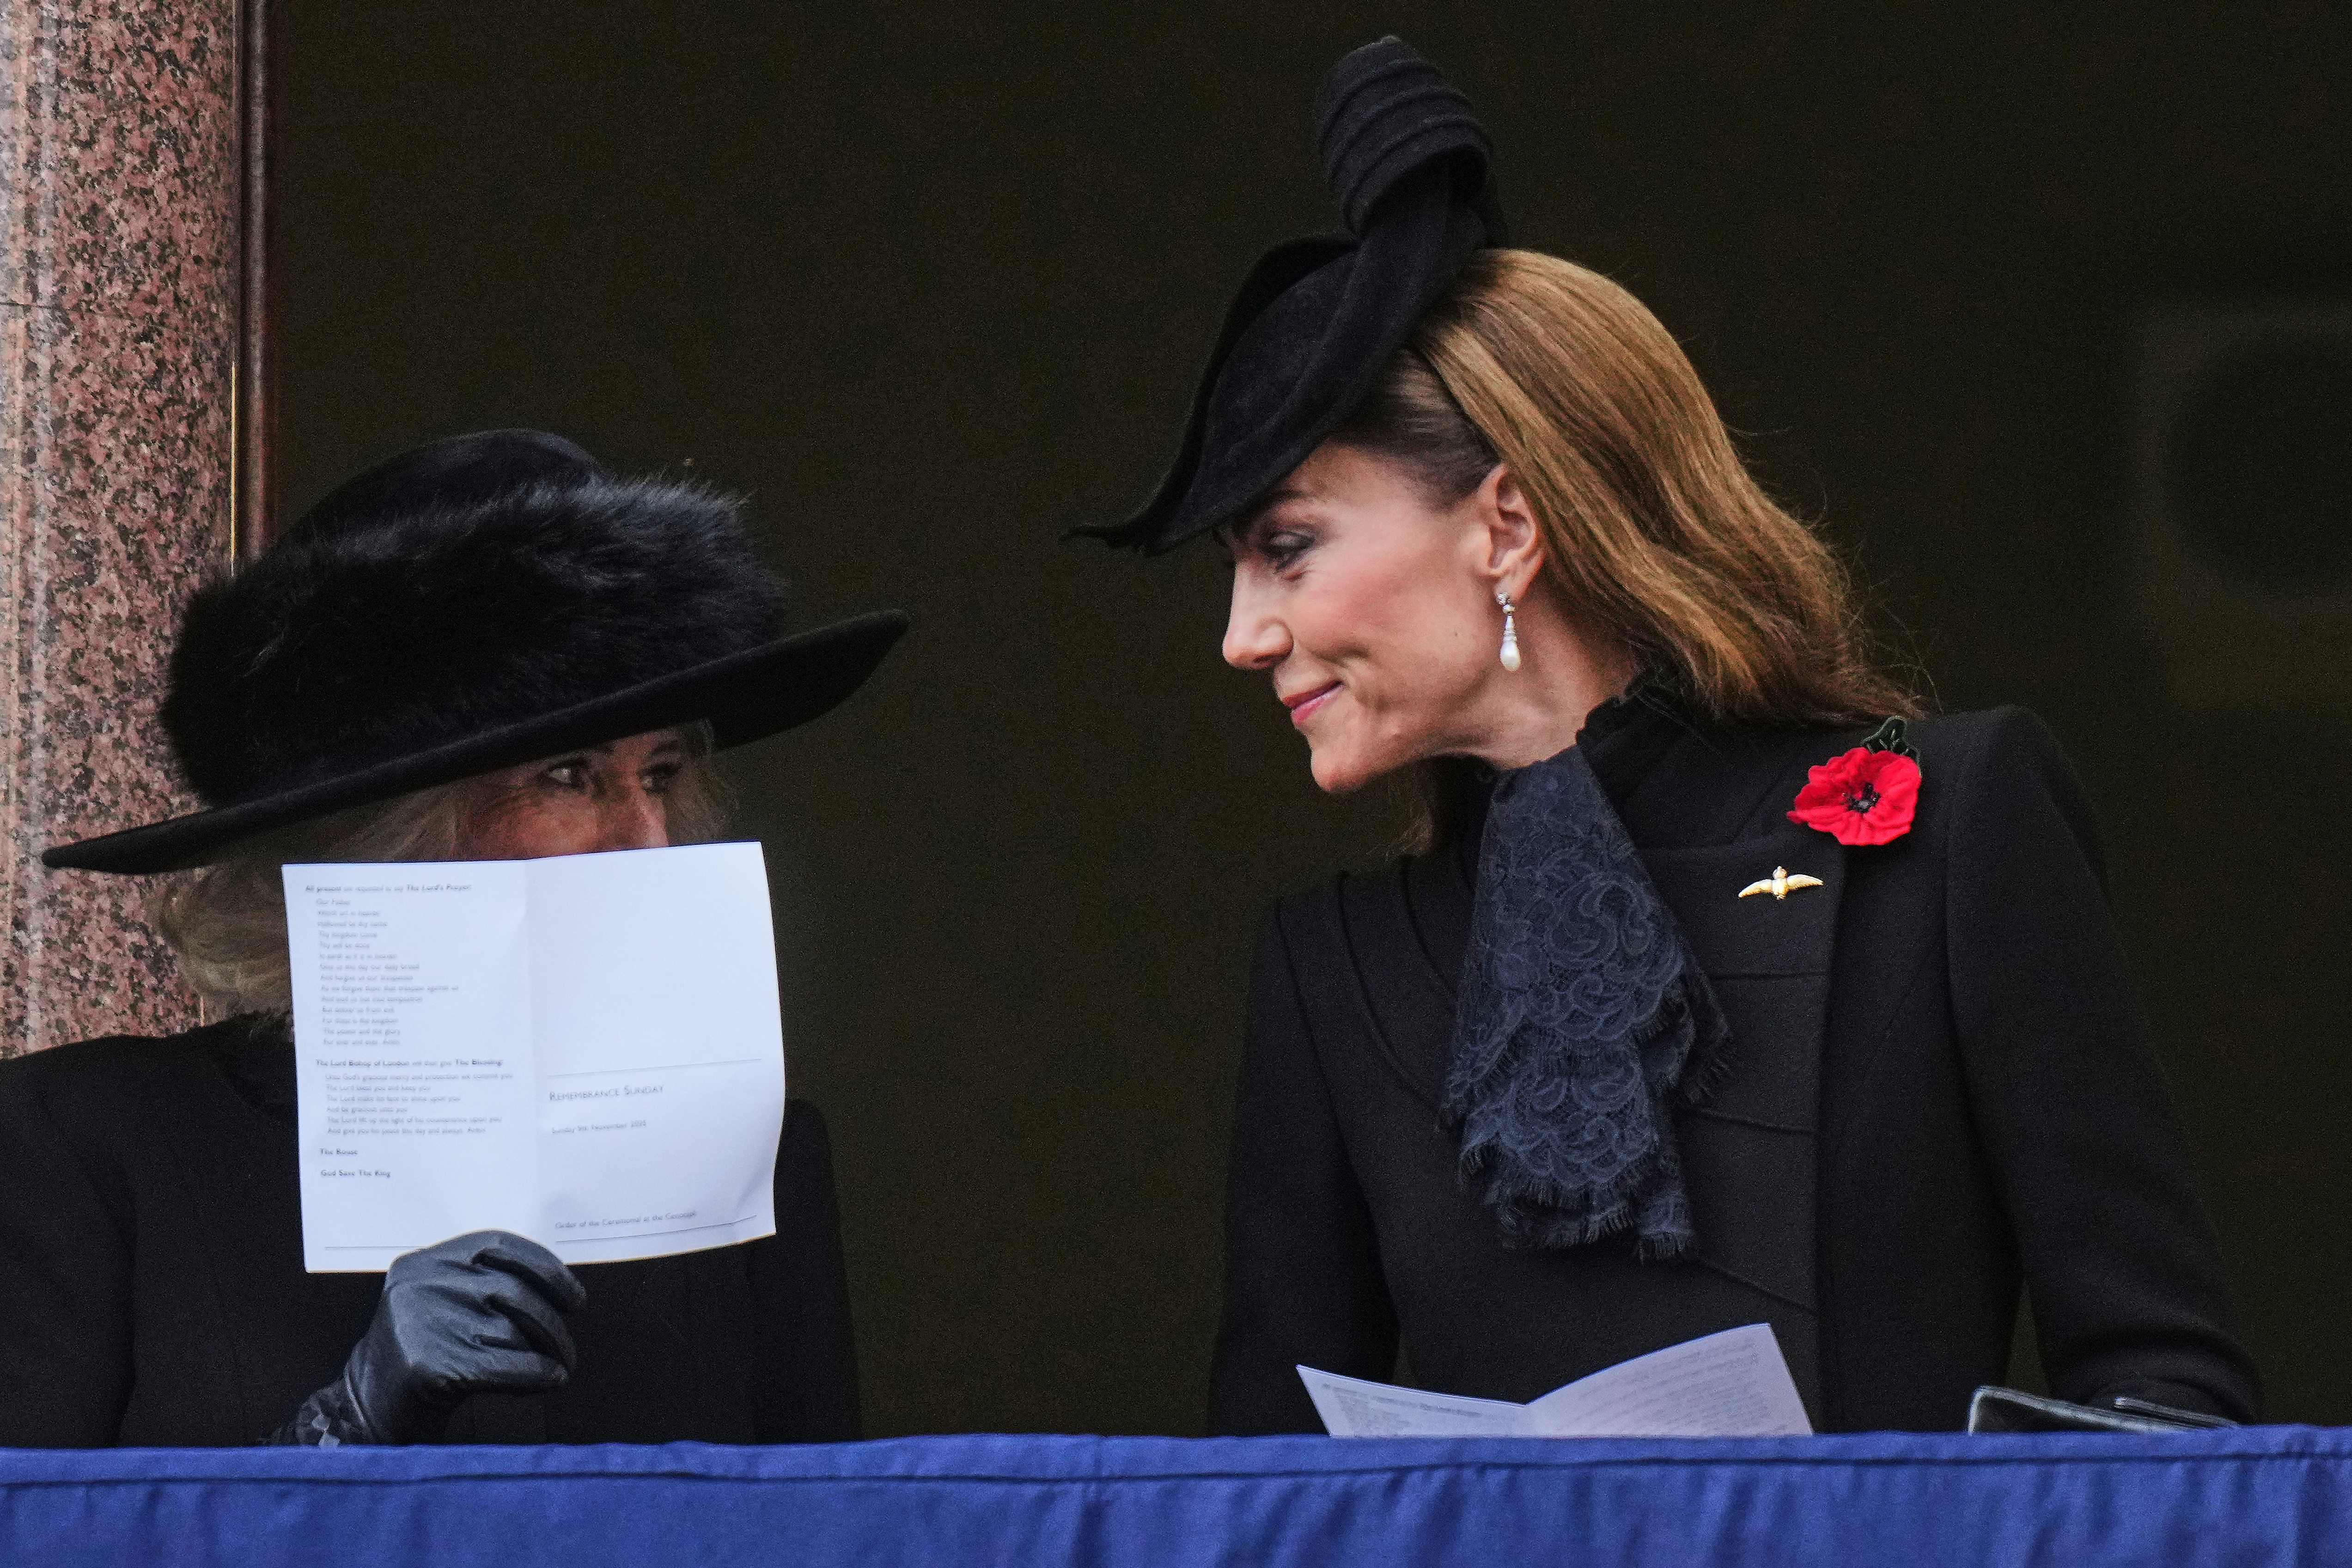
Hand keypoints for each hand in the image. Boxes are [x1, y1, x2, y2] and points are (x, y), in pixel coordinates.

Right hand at [268, 1230, 586, 1445]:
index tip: (574, 1298)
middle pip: (515, 1292)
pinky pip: (506, 1364)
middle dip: (553, 1324)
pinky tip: (549, 1380)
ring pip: (513, 1329)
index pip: (500, 1245)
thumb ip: (484, 1284)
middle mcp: (420, 1284)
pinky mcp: (427, 1365)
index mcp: (425, 1260)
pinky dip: (537, 1374)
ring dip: (547, 1352)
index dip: (547, 1267)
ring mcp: (420, 1323)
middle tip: (568, 1350)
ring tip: (558, 1368)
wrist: (365, 1411)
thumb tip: (562, 1287)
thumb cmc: (421, 1356)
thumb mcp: (442, 1303)